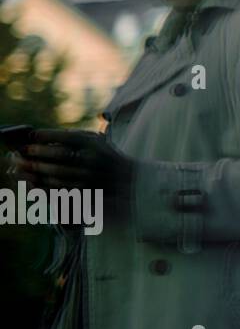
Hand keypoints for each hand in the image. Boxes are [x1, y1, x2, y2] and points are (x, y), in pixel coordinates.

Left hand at [14, 129, 135, 200]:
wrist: (129, 181)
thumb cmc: (107, 157)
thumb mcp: (97, 141)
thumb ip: (74, 136)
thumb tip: (45, 137)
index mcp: (95, 145)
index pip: (67, 137)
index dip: (47, 135)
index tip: (32, 135)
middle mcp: (93, 160)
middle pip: (59, 156)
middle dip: (37, 154)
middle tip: (21, 153)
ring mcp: (89, 178)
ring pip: (57, 175)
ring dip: (37, 172)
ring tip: (23, 168)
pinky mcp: (85, 193)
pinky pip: (60, 190)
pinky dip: (45, 185)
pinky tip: (35, 182)